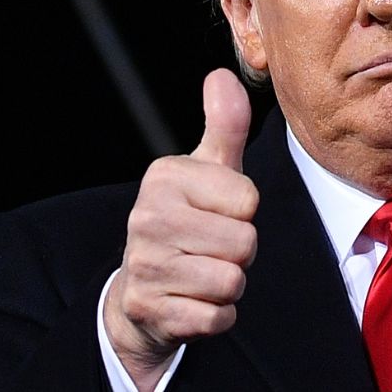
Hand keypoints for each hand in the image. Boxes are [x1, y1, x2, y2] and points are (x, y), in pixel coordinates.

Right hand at [103, 68, 258, 388]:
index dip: (244, 212)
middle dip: (240, 251)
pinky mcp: (151, 310)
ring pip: (232, 280)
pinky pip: (218, 316)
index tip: (217, 213)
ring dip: (229, 283)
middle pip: (243, 242)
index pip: (248, 200)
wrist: (143, 288)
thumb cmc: (188, 219)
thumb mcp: (208, 170)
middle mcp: (146, 217)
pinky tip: (193, 300)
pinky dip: (217, 315)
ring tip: (203, 271)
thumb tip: (222, 74)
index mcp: (165, 177)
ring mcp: (145, 265)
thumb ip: (224, 125)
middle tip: (212, 247)